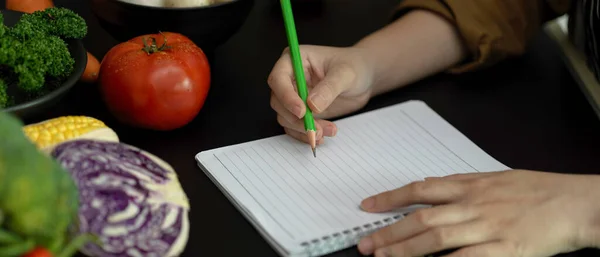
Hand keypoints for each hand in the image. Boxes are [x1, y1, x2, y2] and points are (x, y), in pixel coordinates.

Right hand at [267, 45, 373, 143]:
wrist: (364, 78)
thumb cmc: (354, 66)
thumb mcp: (345, 74)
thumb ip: (329, 88)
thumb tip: (312, 105)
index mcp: (295, 60)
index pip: (278, 78)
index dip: (286, 96)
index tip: (301, 111)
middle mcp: (290, 78)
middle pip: (278, 101)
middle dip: (295, 118)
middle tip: (315, 128)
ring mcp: (294, 96)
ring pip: (285, 117)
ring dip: (303, 128)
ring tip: (327, 131)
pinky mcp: (301, 112)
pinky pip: (294, 127)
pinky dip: (305, 134)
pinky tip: (322, 136)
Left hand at [357, 170, 599, 256]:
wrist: (574, 203)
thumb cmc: (536, 190)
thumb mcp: (494, 180)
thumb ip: (462, 186)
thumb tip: (431, 189)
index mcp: (469, 185)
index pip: (420, 189)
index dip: (390, 198)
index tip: (368, 206)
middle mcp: (472, 204)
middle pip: (421, 218)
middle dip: (389, 232)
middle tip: (366, 244)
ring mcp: (487, 227)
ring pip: (436, 238)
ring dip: (405, 249)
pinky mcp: (504, 249)